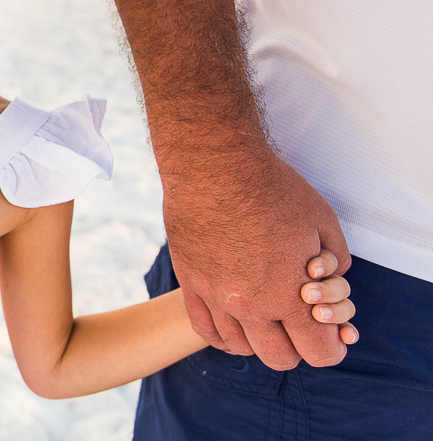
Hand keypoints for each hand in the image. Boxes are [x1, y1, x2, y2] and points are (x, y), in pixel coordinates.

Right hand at [163, 147, 351, 369]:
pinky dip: (224, 334)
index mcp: (289, 295)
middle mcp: (251, 306)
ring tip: (265, 315)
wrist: (215, 166)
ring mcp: (215, 297)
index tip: (330, 331)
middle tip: (298, 321)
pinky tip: (234, 320)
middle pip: (279, 358)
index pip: (318, 353)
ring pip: (240, 347)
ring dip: (258, 339)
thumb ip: (335, 261)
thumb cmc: (271, 189)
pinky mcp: (190, 283)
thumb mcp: (323, 221)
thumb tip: (327, 278)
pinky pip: (206, 330)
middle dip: (296, 346)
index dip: (330, 345)